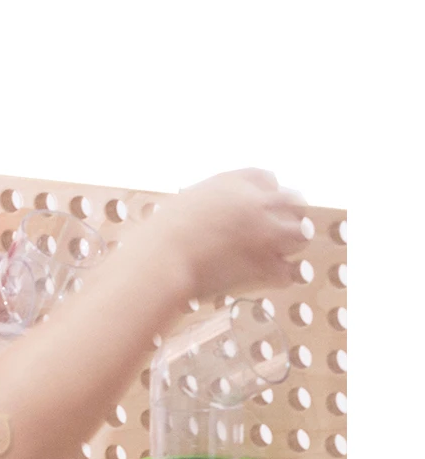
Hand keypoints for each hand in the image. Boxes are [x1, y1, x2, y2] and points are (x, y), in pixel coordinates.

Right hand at [150, 169, 309, 299]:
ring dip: (289, 245)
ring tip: (274, 256)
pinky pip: (289, 271)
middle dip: (289, 216)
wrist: (159, 261)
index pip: (267, 179)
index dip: (267, 194)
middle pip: (295, 202)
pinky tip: (264, 279)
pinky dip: (279, 276)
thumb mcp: (183, 207)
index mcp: (232, 183)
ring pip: (300, 234)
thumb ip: (207, 208)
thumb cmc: (157, 237)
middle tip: (278, 231)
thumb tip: (209, 221)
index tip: (260, 207)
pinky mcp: (266, 265)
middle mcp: (256, 203)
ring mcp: (265, 234)